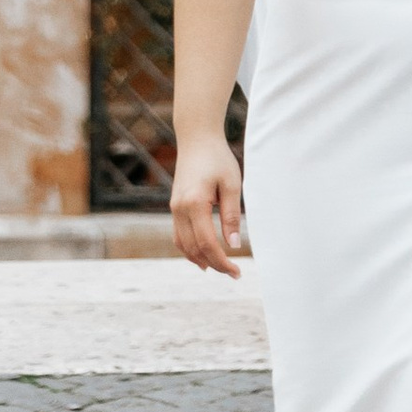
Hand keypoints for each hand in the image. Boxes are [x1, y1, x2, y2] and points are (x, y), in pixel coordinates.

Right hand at [170, 129, 246, 275]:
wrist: (197, 139)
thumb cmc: (218, 159)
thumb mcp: (231, 185)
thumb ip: (231, 216)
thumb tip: (234, 245)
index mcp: (194, 204)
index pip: (207, 243)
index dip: (222, 261)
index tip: (237, 272)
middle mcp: (179, 209)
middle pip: (193, 248)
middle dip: (213, 263)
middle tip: (233, 272)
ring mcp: (174, 208)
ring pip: (182, 245)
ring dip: (199, 259)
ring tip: (218, 267)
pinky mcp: (174, 206)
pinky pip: (178, 235)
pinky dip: (189, 248)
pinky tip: (202, 253)